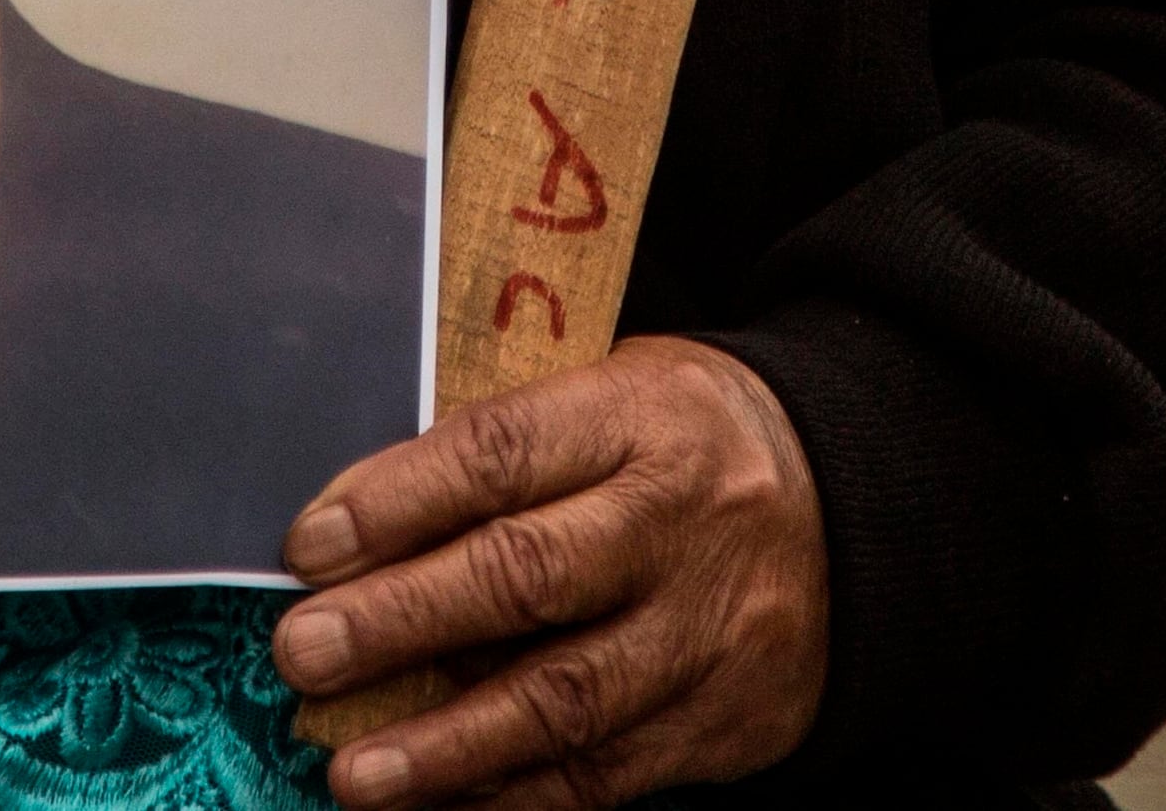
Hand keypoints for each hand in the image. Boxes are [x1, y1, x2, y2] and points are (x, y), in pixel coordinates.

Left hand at [275, 338, 831, 807]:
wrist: (859, 509)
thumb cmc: (686, 443)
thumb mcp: (613, 396)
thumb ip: (503, 451)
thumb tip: (356, 528)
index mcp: (643, 416)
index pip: (502, 454)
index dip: (396, 502)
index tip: (309, 548)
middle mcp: (683, 523)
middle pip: (528, 577)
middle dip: (403, 623)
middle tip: (306, 654)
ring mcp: (712, 631)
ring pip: (567, 698)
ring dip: (447, 746)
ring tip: (353, 772)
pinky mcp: (728, 721)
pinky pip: (608, 774)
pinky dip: (514, 795)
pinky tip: (442, 804)